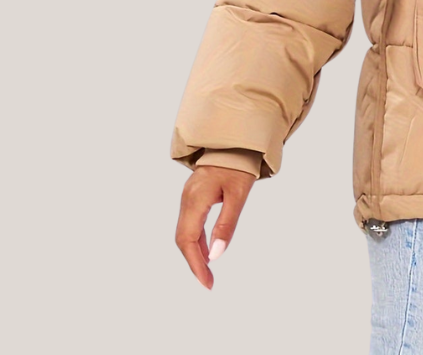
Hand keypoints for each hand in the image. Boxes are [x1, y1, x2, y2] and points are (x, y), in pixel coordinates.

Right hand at [175, 165, 256, 289]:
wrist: (236, 140)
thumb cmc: (239, 164)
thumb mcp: (238, 194)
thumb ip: (227, 224)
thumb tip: (216, 256)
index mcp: (195, 200)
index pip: (188, 240)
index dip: (195, 265)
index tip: (207, 282)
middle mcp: (187, 200)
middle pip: (183, 239)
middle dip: (194, 263)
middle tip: (208, 282)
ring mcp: (188, 198)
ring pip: (185, 233)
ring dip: (195, 253)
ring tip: (208, 272)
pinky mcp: (193, 197)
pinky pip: (190, 224)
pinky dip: (197, 241)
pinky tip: (207, 251)